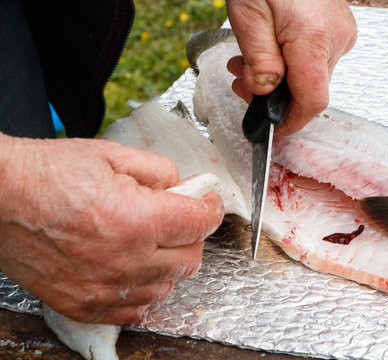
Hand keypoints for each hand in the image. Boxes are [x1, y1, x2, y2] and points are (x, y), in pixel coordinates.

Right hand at [0, 134, 223, 323]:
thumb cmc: (48, 174)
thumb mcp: (112, 156)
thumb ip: (160, 171)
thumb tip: (185, 187)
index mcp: (137, 220)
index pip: (198, 223)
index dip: (210, 209)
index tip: (208, 203)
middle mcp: (125, 261)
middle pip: (190, 260)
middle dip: (192, 236)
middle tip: (179, 220)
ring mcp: (104, 289)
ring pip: (167, 287)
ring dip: (170, 264)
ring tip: (152, 242)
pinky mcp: (85, 305)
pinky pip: (136, 309)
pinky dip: (144, 290)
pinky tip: (134, 268)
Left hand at [226, 0, 356, 134]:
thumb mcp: (248, 15)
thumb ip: (258, 59)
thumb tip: (265, 93)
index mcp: (313, 39)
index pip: (311, 101)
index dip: (291, 122)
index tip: (272, 130)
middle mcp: (335, 39)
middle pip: (309, 90)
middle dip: (273, 97)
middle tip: (241, 83)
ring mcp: (341, 34)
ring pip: (310, 76)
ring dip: (278, 80)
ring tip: (245, 64)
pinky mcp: (338, 29)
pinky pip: (315, 60)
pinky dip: (290, 64)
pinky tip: (269, 52)